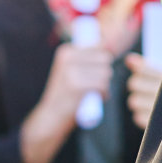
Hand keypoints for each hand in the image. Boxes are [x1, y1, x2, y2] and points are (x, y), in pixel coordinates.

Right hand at [20, 42, 115, 162]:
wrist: (50, 117)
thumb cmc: (65, 94)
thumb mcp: (70, 70)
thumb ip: (86, 58)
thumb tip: (110, 45)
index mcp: (66, 50)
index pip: (99, 46)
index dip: (102, 62)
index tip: (93, 73)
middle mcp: (67, 57)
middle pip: (105, 59)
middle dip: (105, 73)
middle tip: (95, 84)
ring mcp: (71, 71)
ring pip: (106, 73)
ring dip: (105, 85)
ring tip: (94, 92)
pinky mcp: (77, 86)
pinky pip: (103, 85)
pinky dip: (104, 94)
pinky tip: (96, 99)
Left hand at [124, 53, 161, 130]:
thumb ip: (148, 67)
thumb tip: (128, 59)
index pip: (144, 69)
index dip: (141, 71)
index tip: (145, 74)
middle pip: (133, 83)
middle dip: (138, 86)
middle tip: (148, 89)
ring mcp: (161, 110)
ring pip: (133, 101)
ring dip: (139, 102)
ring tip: (151, 103)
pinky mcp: (157, 125)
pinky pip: (137, 117)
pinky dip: (142, 116)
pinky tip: (153, 114)